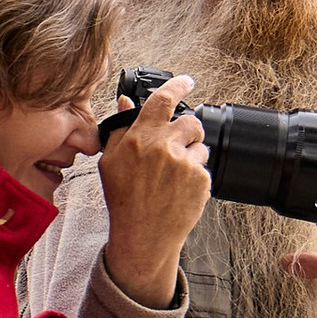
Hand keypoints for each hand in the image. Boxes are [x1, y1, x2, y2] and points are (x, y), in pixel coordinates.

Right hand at [98, 72, 211, 308]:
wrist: (143, 236)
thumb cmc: (124, 200)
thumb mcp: (111, 162)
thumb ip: (120, 129)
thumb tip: (126, 102)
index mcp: (140, 138)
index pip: (164, 99)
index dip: (178, 86)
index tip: (187, 81)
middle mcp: (163, 147)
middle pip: (191, 122)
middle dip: (188, 132)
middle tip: (177, 148)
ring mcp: (184, 164)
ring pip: (200, 146)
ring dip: (192, 155)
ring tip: (174, 177)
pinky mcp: (201, 180)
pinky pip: (204, 167)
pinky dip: (196, 176)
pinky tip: (179, 190)